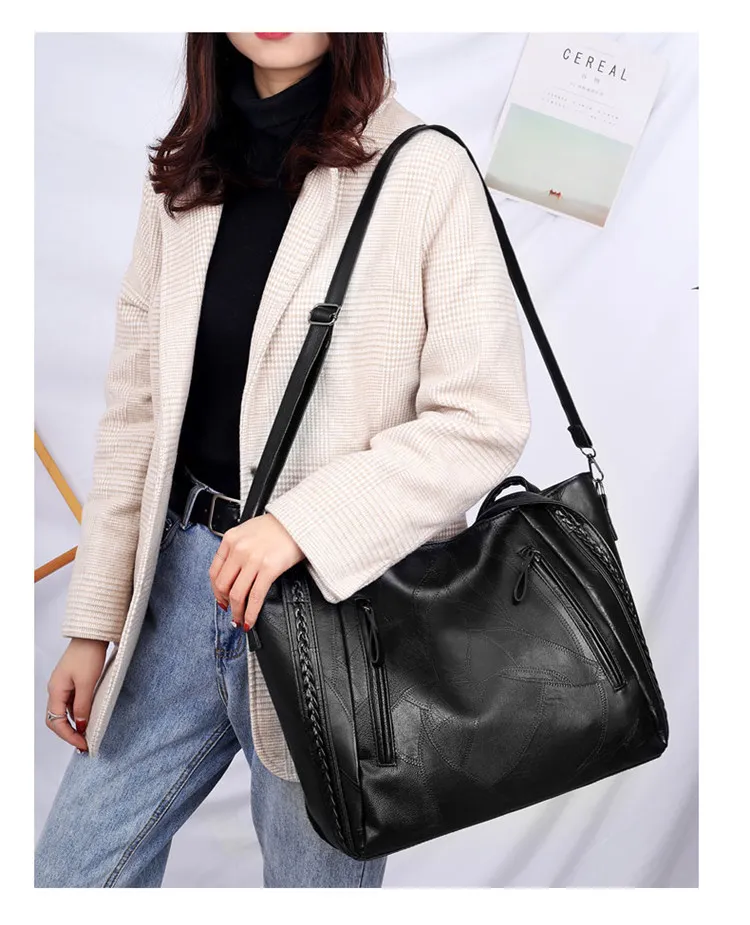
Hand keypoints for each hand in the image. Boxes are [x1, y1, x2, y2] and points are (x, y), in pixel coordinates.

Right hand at [46, 638, 107, 750]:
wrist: (92, 634)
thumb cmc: (88, 654)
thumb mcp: (87, 683)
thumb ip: (83, 706)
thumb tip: (80, 726)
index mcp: (55, 690)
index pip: (55, 721)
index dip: (68, 736)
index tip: (83, 744)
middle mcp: (56, 689)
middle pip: (57, 719)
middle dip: (69, 733)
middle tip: (84, 744)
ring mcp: (63, 685)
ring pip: (65, 711)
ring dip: (74, 724)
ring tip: (88, 734)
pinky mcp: (72, 681)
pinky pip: (72, 702)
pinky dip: (78, 713)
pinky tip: (89, 717)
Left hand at [209, 513, 304, 631]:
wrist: (300, 520)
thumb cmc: (278, 526)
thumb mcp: (248, 531)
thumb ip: (237, 549)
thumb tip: (232, 575)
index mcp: (230, 539)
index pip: (214, 572)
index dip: (216, 591)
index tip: (221, 599)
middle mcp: (239, 549)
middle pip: (223, 585)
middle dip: (226, 603)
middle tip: (231, 611)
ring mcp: (253, 559)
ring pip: (237, 594)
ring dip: (237, 612)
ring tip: (241, 619)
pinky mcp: (269, 568)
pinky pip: (255, 596)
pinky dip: (251, 613)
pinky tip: (251, 619)